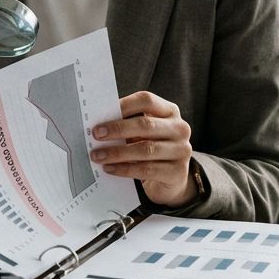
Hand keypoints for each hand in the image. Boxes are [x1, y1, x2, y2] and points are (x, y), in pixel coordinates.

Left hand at [89, 91, 196, 207]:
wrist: (171, 178)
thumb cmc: (151, 147)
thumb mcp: (143, 133)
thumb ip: (127, 124)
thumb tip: (99, 125)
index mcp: (170, 111)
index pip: (147, 100)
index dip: (124, 105)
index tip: (101, 114)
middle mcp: (180, 128)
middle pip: (146, 125)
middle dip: (117, 129)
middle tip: (96, 134)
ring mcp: (181, 150)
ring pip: (145, 149)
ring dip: (117, 152)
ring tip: (98, 155)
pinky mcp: (177, 172)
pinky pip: (146, 169)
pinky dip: (124, 169)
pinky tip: (110, 168)